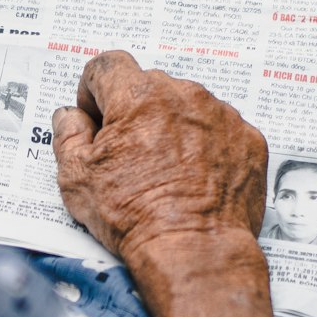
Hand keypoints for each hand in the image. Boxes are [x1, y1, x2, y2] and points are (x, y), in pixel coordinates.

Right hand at [51, 50, 267, 265]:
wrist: (195, 250)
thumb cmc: (135, 216)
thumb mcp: (77, 178)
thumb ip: (68, 136)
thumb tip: (70, 117)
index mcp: (137, 96)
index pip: (107, 66)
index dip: (93, 90)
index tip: (94, 117)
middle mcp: (184, 95)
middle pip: (149, 87)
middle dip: (134, 113)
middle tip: (126, 155)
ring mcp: (221, 116)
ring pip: (186, 108)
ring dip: (172, 128)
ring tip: (164, 172)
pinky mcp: (248, 140)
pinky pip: (219, 131)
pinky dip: (206, 147)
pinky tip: (194, 179)